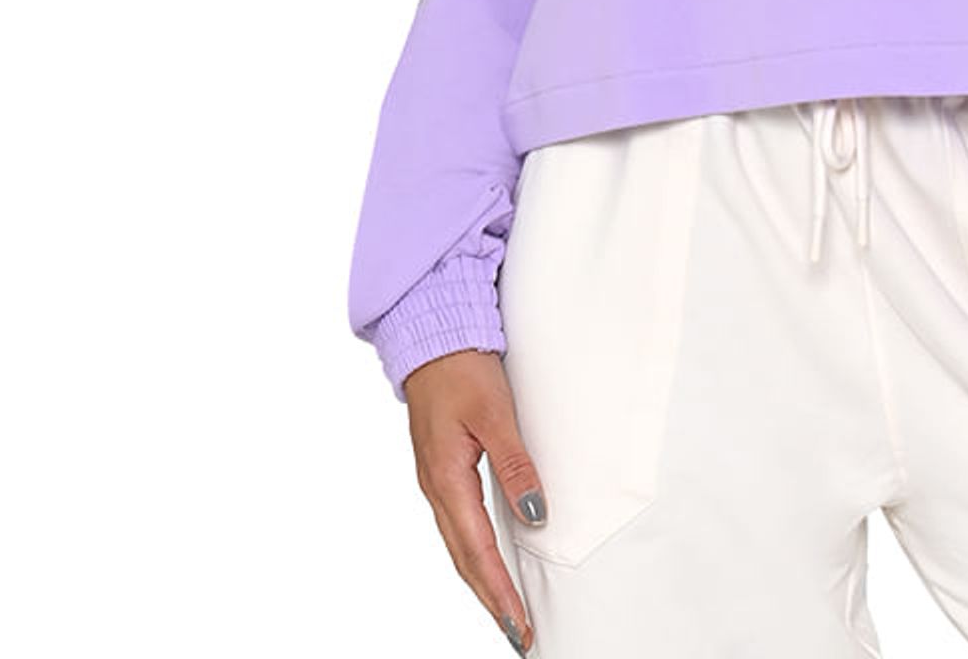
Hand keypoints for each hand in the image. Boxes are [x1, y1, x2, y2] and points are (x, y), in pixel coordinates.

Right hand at [403, 349, 548, 652]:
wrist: (432, 337)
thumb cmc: (462, 369)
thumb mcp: (495, 413)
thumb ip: (515, 463)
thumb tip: (535, 512)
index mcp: (447, 479)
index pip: (477, 551)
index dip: (499, 591)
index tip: (519, 625)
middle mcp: (437, 487)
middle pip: (464, 558)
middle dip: (491, 598)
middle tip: (518, 632)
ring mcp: (437, 479)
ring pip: (460, 544)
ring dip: (483, 578)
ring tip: (507, 608)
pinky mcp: (443, 468)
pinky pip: (459, 522)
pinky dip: (475, 550)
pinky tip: (489, 559)